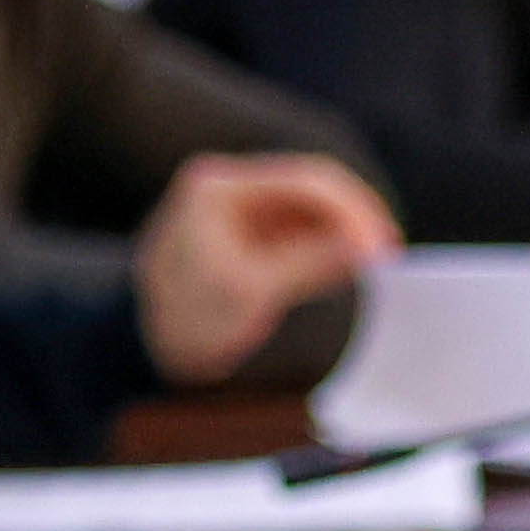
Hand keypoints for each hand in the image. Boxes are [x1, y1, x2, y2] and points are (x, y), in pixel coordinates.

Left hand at [133, 153, 399, 381]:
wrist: (142, 346)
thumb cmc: (184, 322)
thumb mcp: (249, 294)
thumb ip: (308, 264)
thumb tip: (363, 247)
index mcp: (216, 190)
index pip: (303, 183)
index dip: (351, 212)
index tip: (380, 248)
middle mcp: (227, 185)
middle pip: (311, 189)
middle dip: (352, 220)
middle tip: (387, 255)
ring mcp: (239, 204)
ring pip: (310, 207)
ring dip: (343, 231)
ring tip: (376, 264)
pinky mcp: (250, 228)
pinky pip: (300, 226)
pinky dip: (326, 244)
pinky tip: (351, 264)